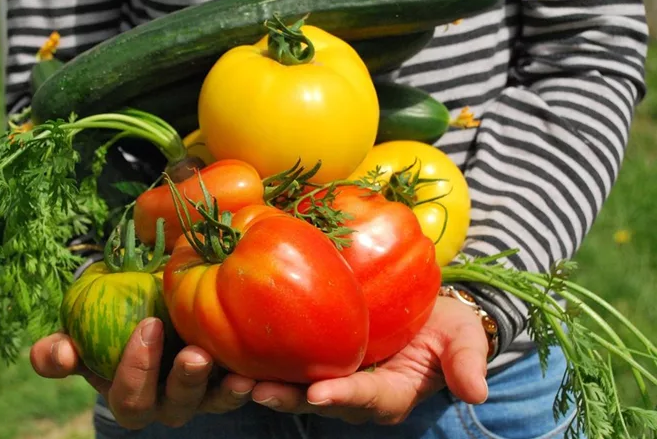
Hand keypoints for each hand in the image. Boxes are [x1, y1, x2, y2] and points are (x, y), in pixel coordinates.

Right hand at [30, 317, 256, 429]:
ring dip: (224, 389)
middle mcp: (167, 403)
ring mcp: (202, 395)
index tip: (148, 325)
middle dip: (184, 382)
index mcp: (130, 396)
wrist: (152, 310)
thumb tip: (59, 353)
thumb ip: (60, 350)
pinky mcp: (231, 380)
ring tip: (238, 372)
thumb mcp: (81, 334)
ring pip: (214, 402)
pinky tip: (260, 366)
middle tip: (194, 354)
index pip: (129, 398)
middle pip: (175, 406)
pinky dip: (253, 380)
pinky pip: (244, 387)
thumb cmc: (110, 324)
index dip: (136, 370)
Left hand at [249, 296, 489, 424]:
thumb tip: (477, 392)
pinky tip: (235, 350)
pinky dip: (264, 361)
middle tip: (258, 391)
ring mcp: (335, 378)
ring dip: (267, 385)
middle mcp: (357, 394)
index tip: (320, 394)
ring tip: (234, 378)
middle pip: (321, 401)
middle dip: (290, 398)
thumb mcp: (463, 338)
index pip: (368, 398)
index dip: (344, 397)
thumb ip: (466, 362)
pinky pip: (290, 364)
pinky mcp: (317, 359)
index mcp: (392, 393)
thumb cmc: (446, 325)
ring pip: (297, 388)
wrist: (426, 312)